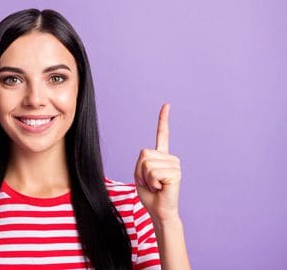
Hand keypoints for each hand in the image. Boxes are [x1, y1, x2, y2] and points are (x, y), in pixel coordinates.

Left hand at [134, 103, 181, 221]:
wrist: (159, 211)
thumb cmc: (149, 195)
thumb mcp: (140, 175)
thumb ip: (142, 162)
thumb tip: (146, 154)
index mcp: (161, 156)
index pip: (162, 134)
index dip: (163, 119)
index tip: (167, 104)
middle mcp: (170, 157)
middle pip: (144, 154)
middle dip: (140, 170)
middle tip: (149, 182)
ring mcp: (174, 164)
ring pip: (147, 164)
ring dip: (146, 177)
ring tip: (155, 186)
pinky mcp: (175, 172)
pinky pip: (153, 172)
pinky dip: (151, 182)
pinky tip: (160, 188)